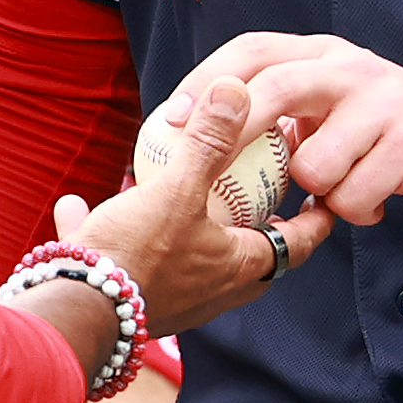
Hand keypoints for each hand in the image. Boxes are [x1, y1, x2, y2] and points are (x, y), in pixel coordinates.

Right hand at [59, 82, 335, 336]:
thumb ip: (208, 141)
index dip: (317, 220)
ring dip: (193, 232)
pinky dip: (113, 234)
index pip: (298, 244)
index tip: (326, 199)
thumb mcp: (177, 191)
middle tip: (263, 194)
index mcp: (239, 267)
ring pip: (194, 262)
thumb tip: (236, 89)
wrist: (77, 312)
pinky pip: (129, 262)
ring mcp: (174, 300)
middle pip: (253, 258)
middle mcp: (215, 291)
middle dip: (260, 227)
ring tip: (183, 198)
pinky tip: (76, 206)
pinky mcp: (130, 300)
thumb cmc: (136, 256)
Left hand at [200, 33, 402, 225]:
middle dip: (234, 128)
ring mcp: (385, 101)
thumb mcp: (331, 105)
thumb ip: (280, 109)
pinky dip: (353, 211)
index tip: (171, 117)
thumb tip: (197, 134)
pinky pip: (353, 195)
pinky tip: (371, 204)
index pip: (253, 49)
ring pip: (313, 161)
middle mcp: (352, 67)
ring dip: (316, 190)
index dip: (207, 79)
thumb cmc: (380, 132)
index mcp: (322, 53)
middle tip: (206, 166)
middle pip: (277, 87)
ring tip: (338, 189)